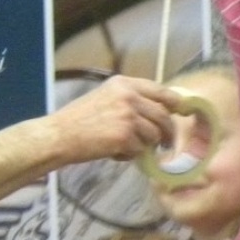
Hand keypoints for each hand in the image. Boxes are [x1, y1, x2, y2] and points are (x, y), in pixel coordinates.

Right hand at [47, 74, 179, 164]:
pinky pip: (141, 150)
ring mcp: (128, 116)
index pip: (162, 91)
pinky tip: (114, 152)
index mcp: (124, 84)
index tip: (180, 113)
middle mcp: (129, 96)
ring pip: (154, 135)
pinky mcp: (125, 136)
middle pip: (164, 115)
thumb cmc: (78, 119)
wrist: (59, 135)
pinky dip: (131, 155)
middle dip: (167, 132)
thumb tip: (159, 110)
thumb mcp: (105, 97)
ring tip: (128, 147)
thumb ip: (130, 99)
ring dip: (146, 145)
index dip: (175, 104)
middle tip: (166, 142)